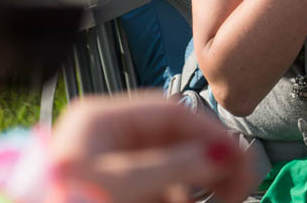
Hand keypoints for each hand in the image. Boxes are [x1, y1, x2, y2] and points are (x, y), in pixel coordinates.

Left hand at [49, 93, 254, 202]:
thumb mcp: (122, 185)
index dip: (209, 132)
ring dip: (196, 183)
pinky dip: (176, 195)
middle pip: (173, 137)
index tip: (239, 156)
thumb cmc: (65, 201)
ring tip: (221, 197)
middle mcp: (104, 136)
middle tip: (241, 183)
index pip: (170, 111)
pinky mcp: (111, 188)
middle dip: (209, 158)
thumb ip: (174, 166)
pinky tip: (189, 202)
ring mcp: (106, 164)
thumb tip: (222, 154)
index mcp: (99, 119)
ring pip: (168, 164)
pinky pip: (155, 185)